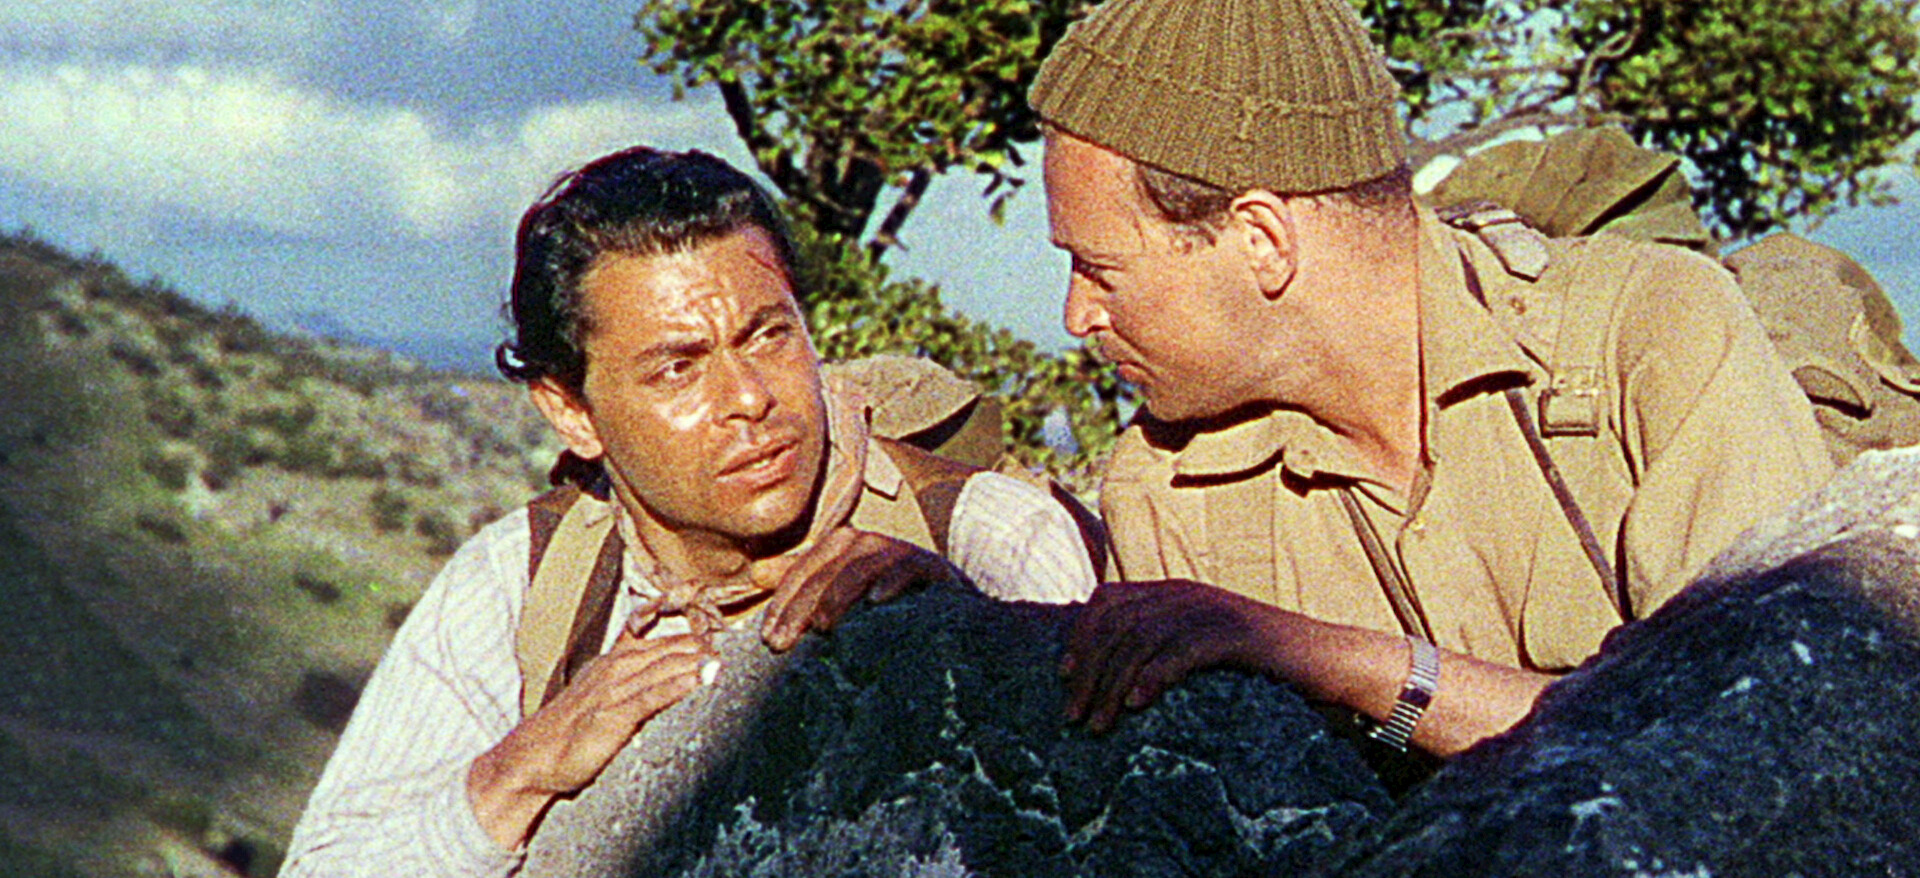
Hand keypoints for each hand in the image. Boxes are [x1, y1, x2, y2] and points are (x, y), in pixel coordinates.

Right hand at [468, 601, 713, 847]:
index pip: (666, 639)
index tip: (728, 632)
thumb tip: (676, 681)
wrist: (535, 756)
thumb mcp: (605, 692)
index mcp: (618, 659)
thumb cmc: (574, 728)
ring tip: (728, 654)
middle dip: (706, 643)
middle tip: (739, 642)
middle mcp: (618, 667)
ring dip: (698, 659)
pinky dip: (677, 685)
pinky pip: (652, 696)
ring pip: (666, 666)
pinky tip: (701, 678)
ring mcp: (615, 689)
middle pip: (673, 648)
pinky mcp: (614, 714)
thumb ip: (638, 682)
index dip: (699, 634)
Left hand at [758, 526, 952, 651]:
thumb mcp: (841, 593)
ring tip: (823, 627)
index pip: (804, 570)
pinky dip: (891, 582)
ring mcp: (898, 553)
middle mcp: (868, 543)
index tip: (767, 639)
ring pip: (861, 568)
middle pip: (827, 571)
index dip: (783, 603)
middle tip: (780, 644)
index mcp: (842, 546)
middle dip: (801, 607)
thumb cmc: (885, 604)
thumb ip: (802, 583)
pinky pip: (906, 569)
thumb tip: (757, 572)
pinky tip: (875, 603)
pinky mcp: (930, 567)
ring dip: (839, 596)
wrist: (948, 608)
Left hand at [1061, 579, 1285, 732]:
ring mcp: (1211, 610)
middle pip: (1116, 623)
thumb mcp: (1200, 644)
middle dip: (1088, 671)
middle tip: (1074, 717)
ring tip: (1099, 724)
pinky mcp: (1235, 634)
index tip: (1063, 676)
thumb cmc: (1258, 661)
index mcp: (1174, 591)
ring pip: (1140, 639)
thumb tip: (1113, 676)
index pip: (1107, 599)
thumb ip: (1161, 645)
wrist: (1322, 659)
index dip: (1079, 636)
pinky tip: (1137, 704)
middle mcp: (1186, 593)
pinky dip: (1153, 676)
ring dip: (1111, 685)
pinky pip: (1182, 650)